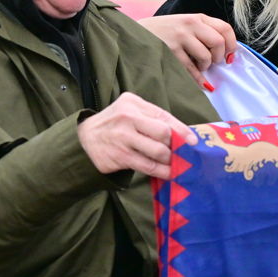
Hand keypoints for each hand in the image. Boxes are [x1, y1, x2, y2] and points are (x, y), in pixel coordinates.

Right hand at [77, 92, 193, 178]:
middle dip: (177, 145)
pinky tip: (169, 173)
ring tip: (177, 164)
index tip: (193, 140)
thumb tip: (182, 134)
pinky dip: (162, 171)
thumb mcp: (129, 112)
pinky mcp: (120, 156)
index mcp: (133, 103)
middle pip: (164, 132)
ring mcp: (123, 137)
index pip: (163, 116)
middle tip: (184, 153)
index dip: (182, 129)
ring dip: (171, 160)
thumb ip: (152, 119)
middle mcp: (127, 117)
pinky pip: (148, 166)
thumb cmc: (114, 125)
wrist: (84, 139)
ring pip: (158, 151)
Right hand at [136, 14, 237, 78]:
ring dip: (205, 67)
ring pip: (206, 57)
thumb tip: (226, 53)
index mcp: (197, 18)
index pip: (225, 28)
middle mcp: (190, 24)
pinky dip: (199, 79)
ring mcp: (180, 37)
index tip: (229, 56)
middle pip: (219, 42)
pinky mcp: (171, 50)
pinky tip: (201, 82)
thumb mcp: (185, 25)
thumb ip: (204, 33)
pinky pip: (191, 69)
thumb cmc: (165, 33)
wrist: (137, 33)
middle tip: (212, 62)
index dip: (231, 45)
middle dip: (218, 57)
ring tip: (198, 66)